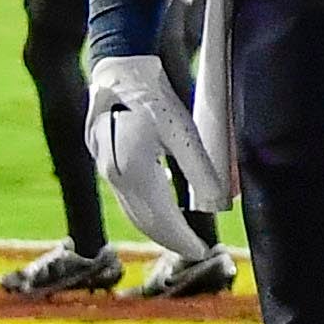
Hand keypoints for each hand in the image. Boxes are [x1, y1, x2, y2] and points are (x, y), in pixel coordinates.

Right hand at [85, 53, 222, 262]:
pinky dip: (146, 212)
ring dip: (157, 229)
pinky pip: (127, 198)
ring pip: (133, 212)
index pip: (162, 218)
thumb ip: (199, 170)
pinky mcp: (106, 163)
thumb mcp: (183, 132)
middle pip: (145, 221)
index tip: (202, 251)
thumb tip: (217, 205)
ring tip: (181, 238)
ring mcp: (107, 170)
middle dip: (171, 239)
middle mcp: (115, 176)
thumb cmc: (154, 96)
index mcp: (133, 170)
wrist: (119, 71)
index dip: (183, 238)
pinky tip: (163, 212)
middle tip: (195, 251)